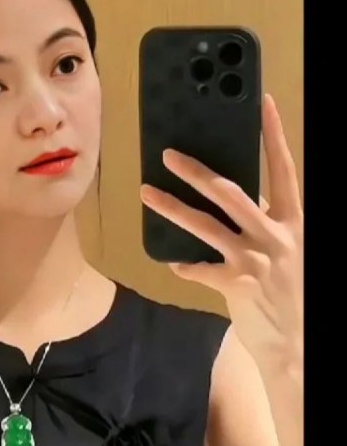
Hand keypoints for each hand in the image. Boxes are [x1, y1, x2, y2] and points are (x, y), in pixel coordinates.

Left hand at [140, 94, 302, 367]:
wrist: (299, 342)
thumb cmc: (293, 293)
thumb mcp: (289, 251)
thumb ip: (265, 226)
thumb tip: (239, 203)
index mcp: (293, 221)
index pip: (283, 169)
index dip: (273, 135)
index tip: (261, 104)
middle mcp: (275, 235)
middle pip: (230, 192)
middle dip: (196, 171)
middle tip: (168, 155)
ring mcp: (255, 259)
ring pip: (205, 226)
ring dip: (172, 207)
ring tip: (146, 193)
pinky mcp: (236, 284)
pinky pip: (199, 269)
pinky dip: (184, 265)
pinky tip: (172, 263)